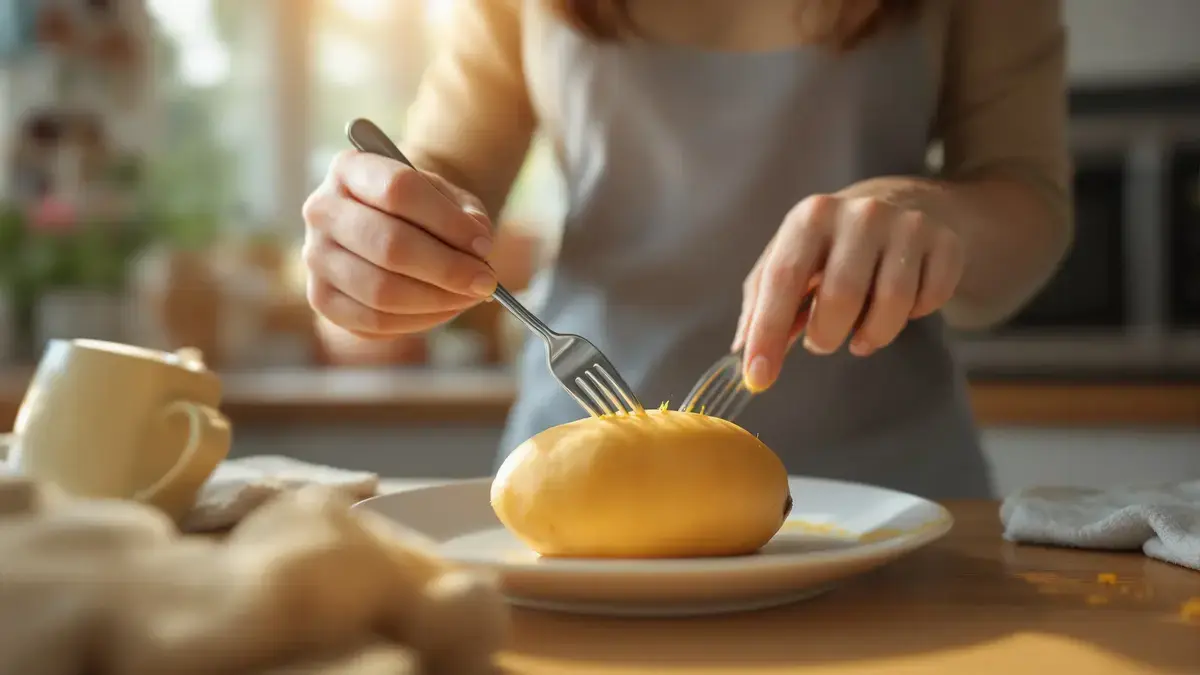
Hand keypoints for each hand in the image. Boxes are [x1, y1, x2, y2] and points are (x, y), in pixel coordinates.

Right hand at [302, 150, 496, 337]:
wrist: (390, 226)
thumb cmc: (423, 209)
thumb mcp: (449, 197)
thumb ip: (467, 216)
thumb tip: (477, 249)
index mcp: (350, 169)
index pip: (398, 189)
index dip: (447, 221)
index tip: (483, 244)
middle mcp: (322, 210)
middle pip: (388, 243)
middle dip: (447, 268)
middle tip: (485, 281)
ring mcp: (316, 257)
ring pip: (381, 289)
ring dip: (437, 299)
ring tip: (470, 296)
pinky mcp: (321, 299)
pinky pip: (374, 321)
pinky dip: (419, 321)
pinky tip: (445, 309)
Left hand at [735, 192, 963, 390]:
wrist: (906, 203)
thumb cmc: (832, 245)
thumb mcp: (791, 258)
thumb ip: (762, 303)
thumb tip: (744, 352)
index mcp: (810, 217)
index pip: (784, 279)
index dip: (769, 331)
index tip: (758, 377)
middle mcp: (860, 214)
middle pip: (841, 298)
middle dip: (826, 337)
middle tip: (822, 340)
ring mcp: (908, 226)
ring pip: (891, 306)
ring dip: (871, 335)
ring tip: (860, 333)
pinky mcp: (946, 242)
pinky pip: (931, 301)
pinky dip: (914, 317)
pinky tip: (901, 305)